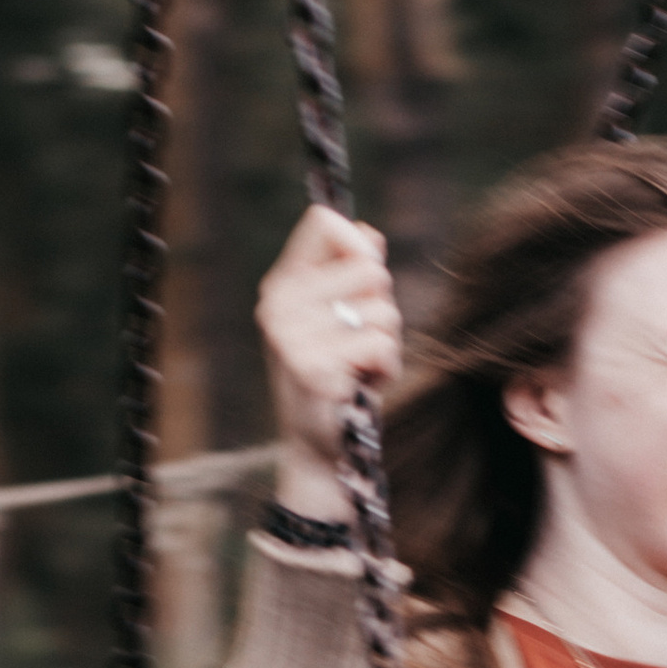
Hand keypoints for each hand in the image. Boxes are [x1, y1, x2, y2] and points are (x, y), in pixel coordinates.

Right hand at [256, 204, 401, 502]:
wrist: (320, 445)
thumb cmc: (337, 375)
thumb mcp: (342, 318)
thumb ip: (352, 273)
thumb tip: (370, 234)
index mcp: (283, 283)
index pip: (325, 222)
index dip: (360, 244)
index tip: (366, 281)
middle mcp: (279, 304)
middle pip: (369, 268)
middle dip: (382, 306)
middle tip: (361, 340)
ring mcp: (291, 337)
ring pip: (383, 310)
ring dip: (388, 343)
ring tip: (361, 367)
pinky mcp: (313, 369)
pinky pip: (381, 346)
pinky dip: (387, 369)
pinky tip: (365, 385)